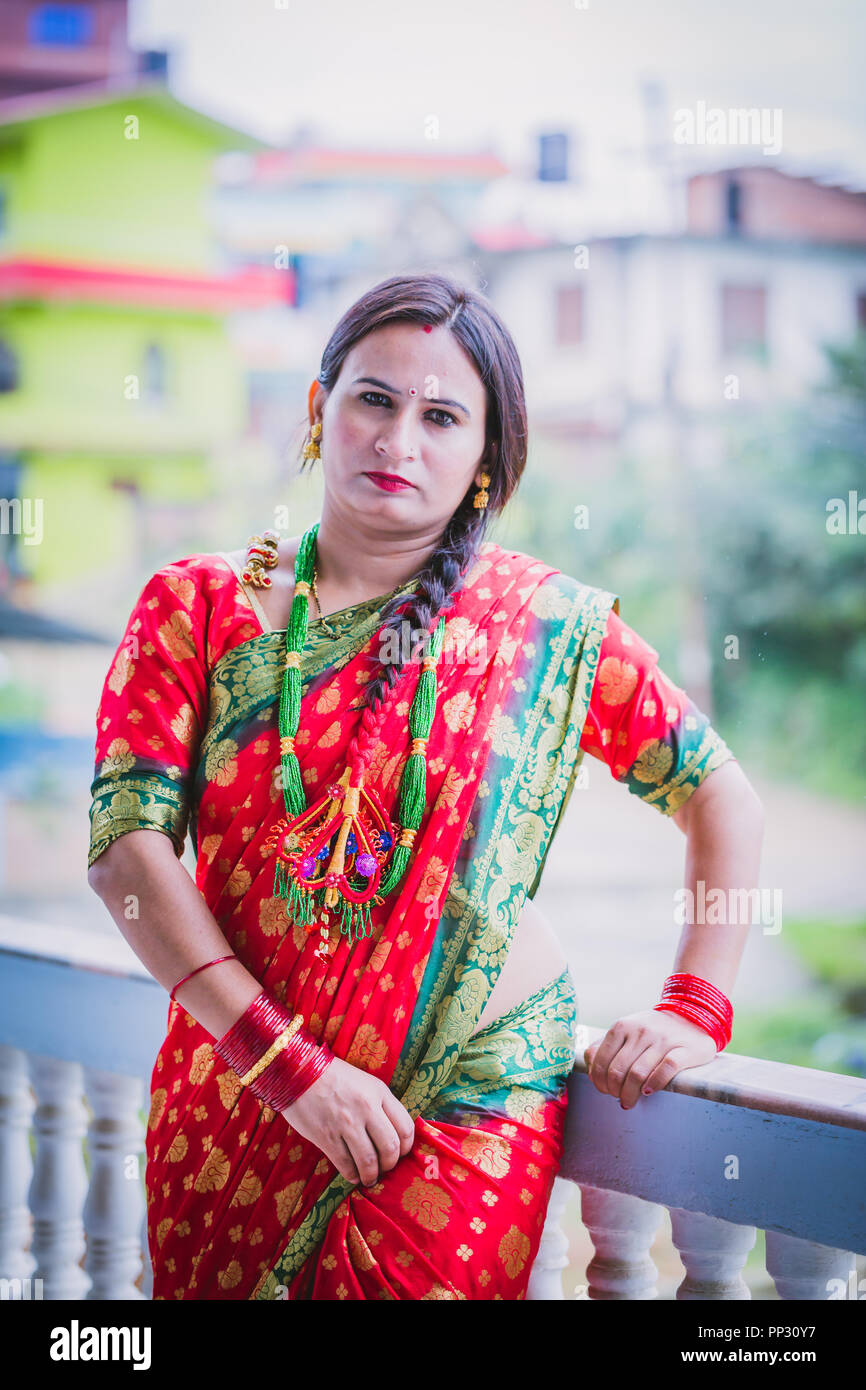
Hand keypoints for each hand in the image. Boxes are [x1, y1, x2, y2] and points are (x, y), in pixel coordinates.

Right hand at [281, 1057, 414, 1186]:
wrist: (298, 1071)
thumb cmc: (333, 1076)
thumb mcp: (365, 1082)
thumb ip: (381, 1104)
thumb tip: (392, 1133)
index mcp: (379, 1092)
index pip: (406, 1127)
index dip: (407, 1146)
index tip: (401, 1153)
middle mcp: (366, 1108)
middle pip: (391, 1148)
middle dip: (390, 1164)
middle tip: (385, 1168)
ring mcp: (346, 1124)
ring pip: (369, 1161)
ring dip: (371, 1175)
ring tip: (369, 1178)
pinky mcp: (327, 1137)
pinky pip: (346, 1164)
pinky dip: (352, 1175)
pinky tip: (353, 1175)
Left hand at [584, 1009, 717, 1109]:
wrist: (691, 1017)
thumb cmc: (652, 1030)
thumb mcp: (626, 1030)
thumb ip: (605, 1046)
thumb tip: (590, 1069)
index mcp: (623, 1026)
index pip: (601, 1059)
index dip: (599, 1080)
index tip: (604, 1091)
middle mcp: (641, 1030)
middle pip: (618, 1070)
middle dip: (614, 1090)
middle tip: (618, 1099)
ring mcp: (663, 1039)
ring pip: (638, 1073)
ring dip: (630, 1093)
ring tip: (629, 1101)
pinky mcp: (684, 1050)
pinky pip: (666, 1070)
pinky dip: (653, 1084)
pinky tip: (647, 1092)